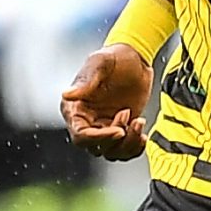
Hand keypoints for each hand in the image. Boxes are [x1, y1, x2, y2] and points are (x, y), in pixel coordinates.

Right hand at [60, 43, 152, 159]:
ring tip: (139, 121)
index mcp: (75, 108)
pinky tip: (142, 134)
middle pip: (95, 148)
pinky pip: (124, 150)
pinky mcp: (120, 129)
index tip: (118, 130)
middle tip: (129, 115)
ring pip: (111, 152)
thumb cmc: (115, 57)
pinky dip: (134, 148)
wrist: (136, 57)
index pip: (80, 136)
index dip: (98, 138)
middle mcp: (86, 121)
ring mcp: (103, 127)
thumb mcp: (100, 64)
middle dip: (115, 139)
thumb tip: (67, 95)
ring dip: (128, 144)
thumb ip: (85, 81)